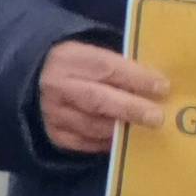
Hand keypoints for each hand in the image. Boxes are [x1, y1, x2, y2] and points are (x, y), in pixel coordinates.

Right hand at [37, 42, 168, 154]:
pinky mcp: (53, 133)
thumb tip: (155, 82)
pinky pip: (82, 142)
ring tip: (144, 129)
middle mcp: (58, 85)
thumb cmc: (77, 64)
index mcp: (70, 58)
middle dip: (130, 108)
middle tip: (157, 117)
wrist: (33, 78)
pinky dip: (104, 142)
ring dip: (120, 129)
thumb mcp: (91, 53)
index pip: (107, 67)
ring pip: (91, 125)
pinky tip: (122, 140)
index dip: (135, 77)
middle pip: (98, 99)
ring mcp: (52, 112)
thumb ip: (118, 65)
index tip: (162, 87)